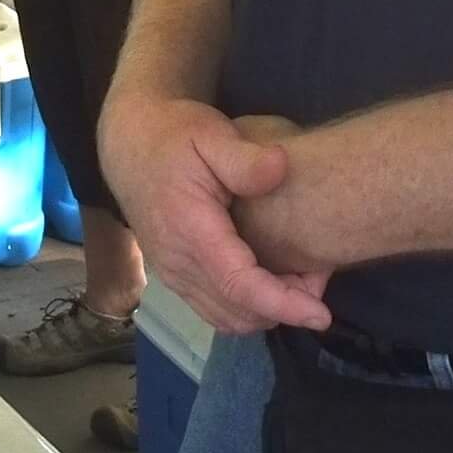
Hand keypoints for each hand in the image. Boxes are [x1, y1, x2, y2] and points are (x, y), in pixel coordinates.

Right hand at [99, 88, 333, 335]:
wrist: (131, 144)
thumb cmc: (176, 136)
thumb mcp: (211, 133)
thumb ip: (244, 157)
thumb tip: (281, 169)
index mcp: (190, 231)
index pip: (239, 285)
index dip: (283, 303)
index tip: (322, 315)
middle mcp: (178, 265)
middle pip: (237, 311)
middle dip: (284, 308)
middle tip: (321, 278)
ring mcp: (173, 275)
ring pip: (225, 318)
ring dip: (266, 311)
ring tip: (302, 281)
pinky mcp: (175, 277)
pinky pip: (213, 309)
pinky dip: (247, 307)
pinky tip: (272, 281)